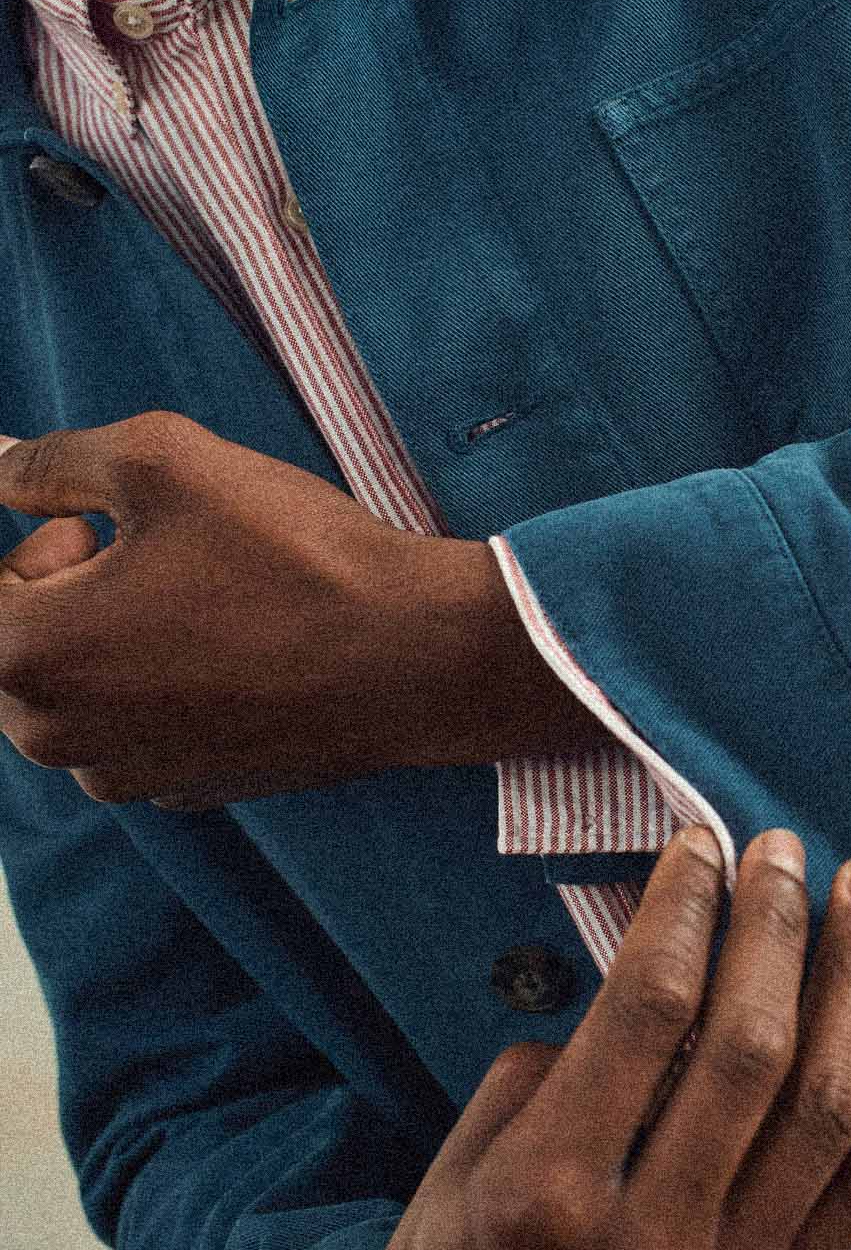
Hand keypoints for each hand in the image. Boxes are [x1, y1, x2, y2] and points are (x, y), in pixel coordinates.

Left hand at [0, 410, 573, 809]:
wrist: (413, 658)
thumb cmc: (291, 558)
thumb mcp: (161, 459)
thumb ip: (50, 461)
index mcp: (25, 656)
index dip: (45, 536)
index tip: (107, 522)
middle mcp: (53, 737)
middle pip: (13, 640)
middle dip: (64, 585)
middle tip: (161, 551)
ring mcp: (120, 775)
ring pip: (73, 686)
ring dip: (112, 634)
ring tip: (206, 599)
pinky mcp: (181, 790)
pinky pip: (133, 725)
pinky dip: (162, 685)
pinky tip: (237, 651)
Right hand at [319, 825, 850, 1249]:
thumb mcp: (473, 1149)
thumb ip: (573, 1061)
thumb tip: (677, 963)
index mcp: (548, 1194)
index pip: (647, 1008)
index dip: (687, 906)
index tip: (703, 843)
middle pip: (750, 1049)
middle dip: (778, 926)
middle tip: (785, 848)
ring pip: (826, 1112)